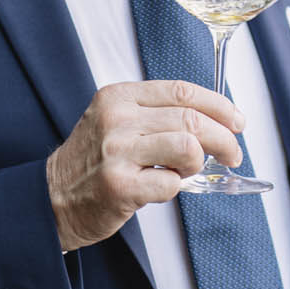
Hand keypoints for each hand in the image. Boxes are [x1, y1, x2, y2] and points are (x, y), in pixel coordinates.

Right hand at [45, 81, 244, 251]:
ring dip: (197, 163)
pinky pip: (171, 184)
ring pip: (187, 147)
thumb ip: (158, 114)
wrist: (52, 197)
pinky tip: (161, 188)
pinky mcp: (119, 186)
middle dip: (224, 139)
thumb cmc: (94, 162)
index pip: (183, 91)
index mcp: (119, 96)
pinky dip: (177, 188)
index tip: (237, 121)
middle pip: (191, 119)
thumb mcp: (117, 121)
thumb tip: (217, 120)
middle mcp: (117, 119)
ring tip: (185, 172)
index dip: (219, 106)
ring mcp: (116, 152)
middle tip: (231, 155)